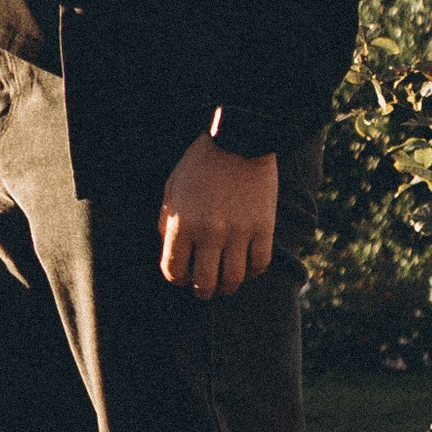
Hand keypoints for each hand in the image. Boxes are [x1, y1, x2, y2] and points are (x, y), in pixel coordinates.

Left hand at [157, 134, 276, 299]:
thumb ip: (167, 221)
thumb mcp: (172, 188)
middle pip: (205, 282)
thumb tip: (170, 251)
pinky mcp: (263, 227)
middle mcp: (210, 232)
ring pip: (233, 279)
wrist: (239, 140)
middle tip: (204, 288)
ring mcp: (239, 231)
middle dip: (202, 291)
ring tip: (225, 284)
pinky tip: (246, 266)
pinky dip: (252, 272)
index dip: (177, 278)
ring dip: (227, 287)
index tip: (183, 275)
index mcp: (183, 223)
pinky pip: (259, 264)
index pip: (174, 270)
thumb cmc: (200, 164)